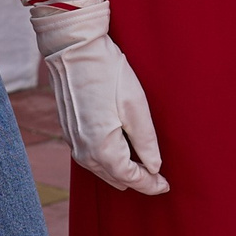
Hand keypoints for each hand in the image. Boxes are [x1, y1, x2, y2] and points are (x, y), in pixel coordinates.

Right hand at [32, 2, 168, 195]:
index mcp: (102, 149)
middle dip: (137, 179)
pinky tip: (122, 149)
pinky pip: (92, 157)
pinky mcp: (70, 132)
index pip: (130, 178)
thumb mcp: (135, 106)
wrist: (74, 49)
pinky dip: (108, 159)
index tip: (165, 185)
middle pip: (115, 178)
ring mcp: (73, 143)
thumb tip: (154, 166)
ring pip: (102, 170)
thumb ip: (146, 141)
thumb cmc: (107, 73)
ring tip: (143, 165)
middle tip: (158, 177)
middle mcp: (84, 152)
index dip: (150, 184)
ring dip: (122, 170)